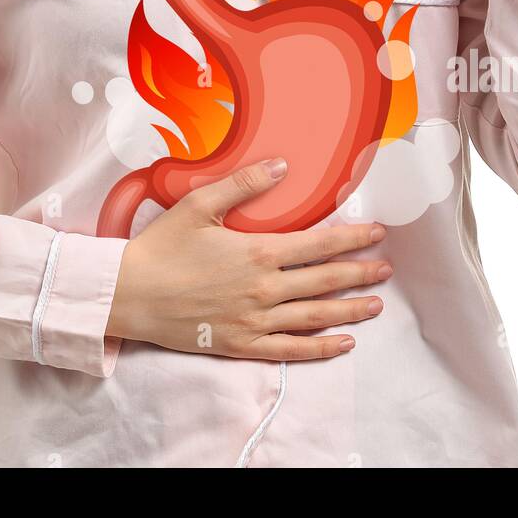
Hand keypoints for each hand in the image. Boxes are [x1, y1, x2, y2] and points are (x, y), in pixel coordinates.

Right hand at [106, 159, 391, 361]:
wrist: (131, 295)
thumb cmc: (162, 247)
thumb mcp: (200, 204)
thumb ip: (244, 184)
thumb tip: (282, 166)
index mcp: (258, 253)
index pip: (319, 244)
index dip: (352, 239)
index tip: (377, 234)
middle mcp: (264, 290)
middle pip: (325, 281)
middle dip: (360, 273)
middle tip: (386, 269)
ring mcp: (255, 321)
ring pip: (315, 317)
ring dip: (350, 310)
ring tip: (376, 305)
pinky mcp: (242, 345)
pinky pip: (291, 351)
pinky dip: (321, 348)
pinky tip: (343, 343)